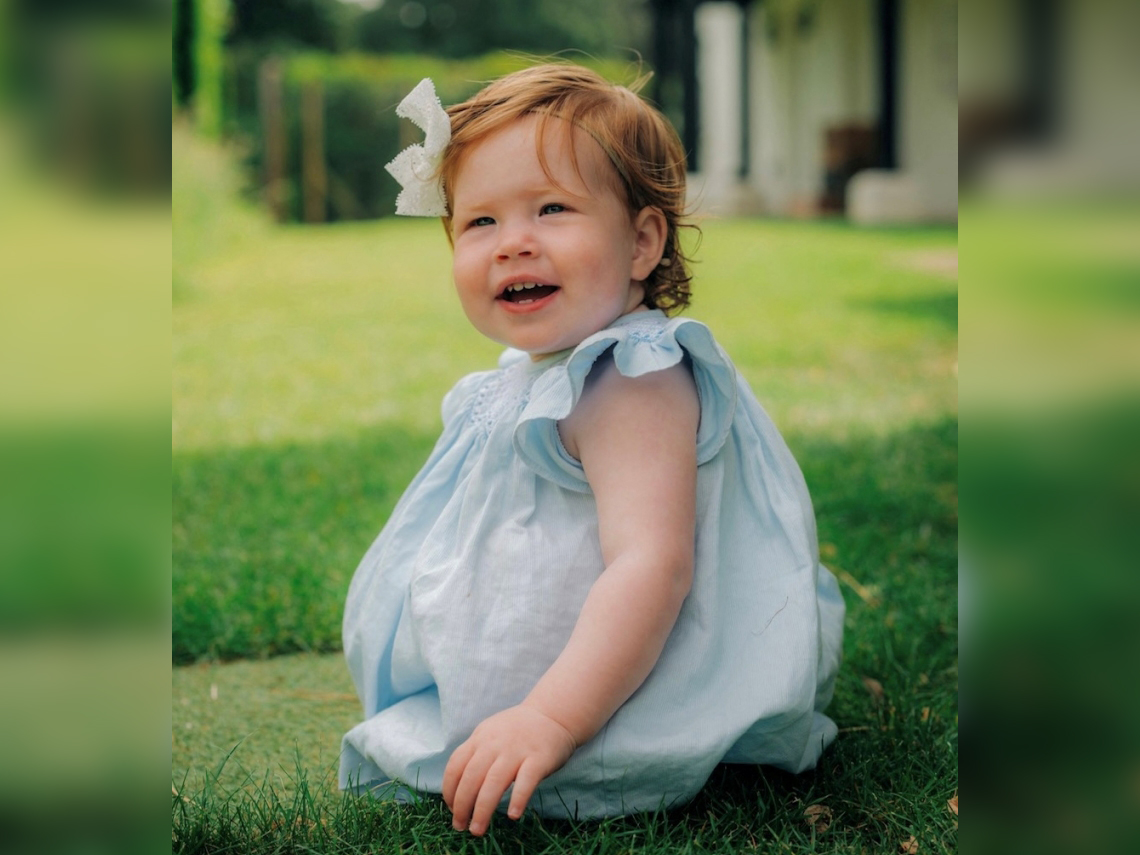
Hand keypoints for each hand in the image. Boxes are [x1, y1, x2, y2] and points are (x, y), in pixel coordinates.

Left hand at [442, 704, 576, 835]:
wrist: (553, 714)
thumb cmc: (517, 730)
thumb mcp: (490, 733)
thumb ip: (475, 754)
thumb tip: (458, 789)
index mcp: (480, 738)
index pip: (456, 766)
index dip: (449, 790)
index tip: (451, 809)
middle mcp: (495, 744)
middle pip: (471, 777)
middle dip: (462, 805)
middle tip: (460, 826)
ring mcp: (517, 751)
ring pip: (494, 782)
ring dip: (483, 809)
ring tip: (477, 829)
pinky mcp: (539, 759)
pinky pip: (526, 781)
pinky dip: (518, 799)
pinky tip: (512, 816)